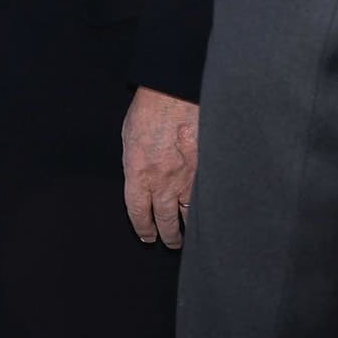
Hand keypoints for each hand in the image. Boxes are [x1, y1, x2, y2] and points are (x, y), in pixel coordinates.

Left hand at [121, 86, 198, 248]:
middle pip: (164, 220)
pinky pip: (206, 199)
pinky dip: (206, 210)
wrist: (175, 95)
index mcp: (138, 173)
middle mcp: (162, 182)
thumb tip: (140, 181)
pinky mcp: (206, 173)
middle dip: (168, 235)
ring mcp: (187, 179)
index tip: (146, 236)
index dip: (142, 228)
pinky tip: (208, 217)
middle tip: (170, 242)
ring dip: (188, 228)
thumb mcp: (129, 138)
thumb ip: (134, 164)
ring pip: (188, 215)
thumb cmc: (148, 111)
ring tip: (189, 236)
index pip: (138, 212)